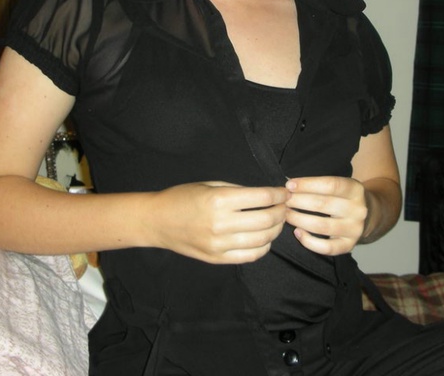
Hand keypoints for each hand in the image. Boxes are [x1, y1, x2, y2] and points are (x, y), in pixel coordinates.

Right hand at [150, 182, 288, 263]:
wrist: (157, 221)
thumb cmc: (183, 197)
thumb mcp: (210, 185)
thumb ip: (238, 191)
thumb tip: (267, 195)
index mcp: (219, 200)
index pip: (261, 197)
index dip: (279, 194)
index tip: (285, 192)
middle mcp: (221, 223)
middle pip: (266, 219)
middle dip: (282, 211)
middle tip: (285, 206)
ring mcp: (219, 244)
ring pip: (263, 239)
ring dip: (276, 229)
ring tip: (277, 221)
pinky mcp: (217, 258)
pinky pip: (251, 256)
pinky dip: (264, 247)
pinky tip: (265, 238)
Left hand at [284, 176, 367, 255]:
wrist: (367, 215)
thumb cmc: (343, 197)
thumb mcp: (339, 185)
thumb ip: (319, 184)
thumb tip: (290, 185)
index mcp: (355, 190)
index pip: (330, 185)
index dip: (308, 184)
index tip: (289, 185)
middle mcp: (358, 210)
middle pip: (323, 204)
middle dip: (298, 201)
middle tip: (284, 200)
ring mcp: (355, 229)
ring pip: (322, 226)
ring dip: (299, 219)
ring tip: (286, 214)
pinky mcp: (349, 245)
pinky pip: (326, 247)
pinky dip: (309, 241)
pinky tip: (297, 232)